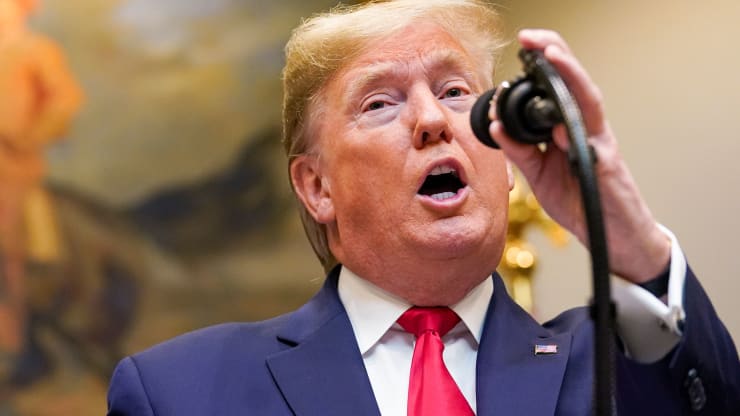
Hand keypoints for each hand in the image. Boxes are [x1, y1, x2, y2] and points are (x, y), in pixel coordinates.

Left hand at [489, 29, 669, 282]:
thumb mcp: (541, 176)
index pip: (557, 89)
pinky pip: (591, 147)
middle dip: (555, 56)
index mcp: (570, 129)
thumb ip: (521, 151)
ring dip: (570, 78)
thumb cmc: (581, 203)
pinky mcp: (606, 169)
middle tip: (531, 38)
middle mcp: (587, 130)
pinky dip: (575, 133)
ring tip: (551, 56)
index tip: (523, 44)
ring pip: (588, 103)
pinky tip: (561, 123)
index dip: (543, 64)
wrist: (613, 239)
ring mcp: (599, 146)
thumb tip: (496, 127)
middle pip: (575, 84)